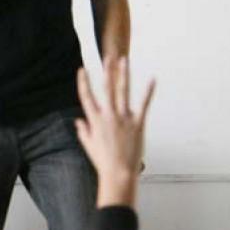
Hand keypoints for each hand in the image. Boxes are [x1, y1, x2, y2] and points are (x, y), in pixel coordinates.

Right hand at [75, 55, 155, 186]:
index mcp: (95, 121)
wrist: (119, 174)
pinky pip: (143, 104)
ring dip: (124, 74)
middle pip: (107, 88)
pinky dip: (148, 91)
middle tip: (108, 55)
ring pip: (123, 91)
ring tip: (125, 60)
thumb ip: (83, 131)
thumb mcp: (88, 146)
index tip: (82, 69)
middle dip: (107, 70)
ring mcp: (124, 118)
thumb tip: (78, 121)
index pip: (86, 96)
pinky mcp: (138, 124)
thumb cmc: (103, 162)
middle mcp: (109, 116)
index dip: (83, 82)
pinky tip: (152, 79)